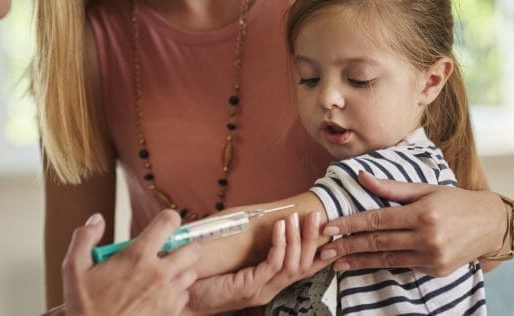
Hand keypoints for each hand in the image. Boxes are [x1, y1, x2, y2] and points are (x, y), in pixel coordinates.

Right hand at [59, 210, 199, 315]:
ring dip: (180, 270)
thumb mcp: (74, 269)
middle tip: (166, 251)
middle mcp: (159, 273)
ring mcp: (168, 295)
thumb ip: (85, 238)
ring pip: (191, 273)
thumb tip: (97, 220)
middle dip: (182, 246)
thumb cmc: (86, 309)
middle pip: (192, 248)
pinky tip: (158, 294)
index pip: (169, 222)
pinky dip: (176, 293)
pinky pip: (185, 296)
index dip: (168, 218)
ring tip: (160, 274)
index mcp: (138, 257)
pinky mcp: (171, 313)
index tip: (164, 224)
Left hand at [184, 211, 330, 313]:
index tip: (330, 231)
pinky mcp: (250, 287)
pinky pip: (273, 265)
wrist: (184, 297)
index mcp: (270, 283)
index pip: (303, 269)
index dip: (319, 251)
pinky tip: (279, 227)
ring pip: (293, 265)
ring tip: (297, 217)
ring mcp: (262, 290)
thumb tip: (260, 222)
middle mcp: (271, 289)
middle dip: (312, 239)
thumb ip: (250, 251)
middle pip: (304, 265)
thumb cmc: (208, 279)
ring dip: (297, 239)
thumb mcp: (235, 263)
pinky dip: (280, 245)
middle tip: (316, 216)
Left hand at [318, 171, 505, 275]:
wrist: (491, 225)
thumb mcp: (424, 188)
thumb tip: (361, 176)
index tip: (330, 227)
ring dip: (359, 261)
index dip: (351, 224)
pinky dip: (381, 264)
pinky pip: (402, 265)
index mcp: (423, 213)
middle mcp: (427, 237)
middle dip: (349, 246)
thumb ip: (390, 187)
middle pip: (378, 242)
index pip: (378, 219)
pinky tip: (363, 264)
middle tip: (324, 250)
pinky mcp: (436, 270)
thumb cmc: (454, 201)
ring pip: (387, 259)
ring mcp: (432, 257)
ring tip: (337, 263)